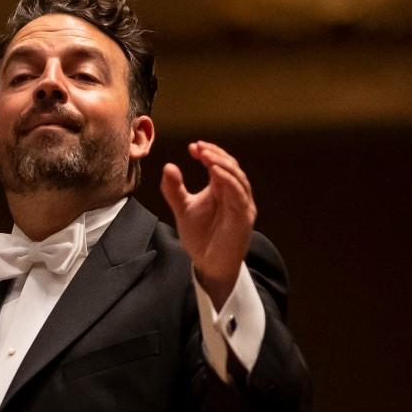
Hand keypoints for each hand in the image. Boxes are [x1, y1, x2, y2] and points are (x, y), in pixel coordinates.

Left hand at [159, 140, 255, 308]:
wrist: (208, 264)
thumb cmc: (200, 237)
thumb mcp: (183, 209)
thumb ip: (174, 190)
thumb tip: (168, 166)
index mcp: (221, 189)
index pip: (218, 164)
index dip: (208, 153)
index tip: (192, 147)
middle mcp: (234, 193)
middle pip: (230, 166)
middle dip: (215, 154)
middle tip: (199, 148)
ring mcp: (242, 204)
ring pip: (237, 177)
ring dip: (222, 164)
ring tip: (206, 156)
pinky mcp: (244, 216)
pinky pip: (239, 193)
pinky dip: (228, 180)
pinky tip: (215, 173)